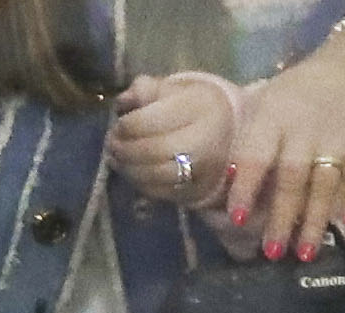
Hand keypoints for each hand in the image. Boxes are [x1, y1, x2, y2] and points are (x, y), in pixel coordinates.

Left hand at [103, 70, 239, 210]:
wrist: (233, 133)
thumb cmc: (197, 107)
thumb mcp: (176, 89)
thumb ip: (147, 90)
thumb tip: (122, 101)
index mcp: (199, 107)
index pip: (151, 121)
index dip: (126, 126)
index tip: (117, 125)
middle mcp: (204, 139)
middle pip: (152, 150)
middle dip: (125, 150)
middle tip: (111, 145)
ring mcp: (203, 169)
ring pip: (155, 175)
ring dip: (128, 169)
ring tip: (117, 159)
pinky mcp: (197, 191)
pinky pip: (161, 192)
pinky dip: (140, 184)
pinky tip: (131, 172)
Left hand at [213, 30, 344, 257]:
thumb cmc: (295, 97)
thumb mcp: (266, 105)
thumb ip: (250, 143)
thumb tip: (227, 188)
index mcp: (273, 117)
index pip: (257, 155)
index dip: (246, 187)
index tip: (236, 219)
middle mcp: (305, 130)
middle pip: (292, 178)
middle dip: (282, 217)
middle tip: (272, 252)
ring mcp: (336, 139)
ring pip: (325, 184)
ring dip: (315, 221)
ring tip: (305, 254)